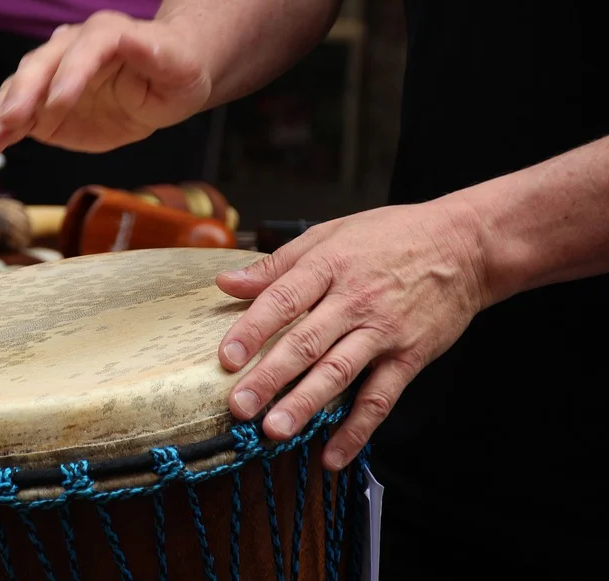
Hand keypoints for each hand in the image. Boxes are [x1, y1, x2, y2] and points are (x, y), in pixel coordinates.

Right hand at [0, 11, 211, 167]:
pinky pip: (15, 120)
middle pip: (39, 66)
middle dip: (22, 95)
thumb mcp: (176, 65)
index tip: (59, 104)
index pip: (84, 49)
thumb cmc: (174, 71)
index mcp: (106, 34)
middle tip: (11, 122)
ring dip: (0, 119)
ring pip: (18, 91)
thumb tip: (139, 40)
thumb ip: (154, 54)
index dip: (70, 74)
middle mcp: (70, 50)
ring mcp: (52, 79)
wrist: (160, 86)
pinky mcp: (43, 108)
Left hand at [216, 200, 490, 469]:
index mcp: (329, 266)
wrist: (464, 246)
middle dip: (270, 377)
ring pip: (339, 373)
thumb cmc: (390, 237)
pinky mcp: (409, 357)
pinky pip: (380, 398)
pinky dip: (357, 429)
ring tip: (276, 430)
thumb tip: (226, 282)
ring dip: (306, 404)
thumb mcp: (329, 234)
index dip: (252, 330)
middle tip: (240, 407)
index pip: (283, 299)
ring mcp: (383, 332)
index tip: (227, 358)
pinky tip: (333, 455)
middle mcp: (354, 300)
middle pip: (306, 342)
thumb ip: (276, 266)